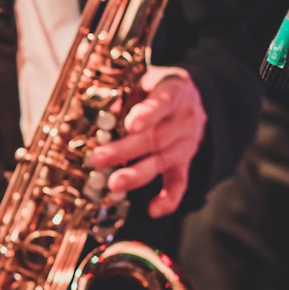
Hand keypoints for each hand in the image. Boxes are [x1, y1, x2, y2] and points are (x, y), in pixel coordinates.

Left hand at [90, 65, 207, 217]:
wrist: (190, 96)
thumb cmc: (155, 88)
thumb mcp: (143, 79)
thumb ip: (125, 93)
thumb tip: (101, 111)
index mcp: (176, 91)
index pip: (163, 102)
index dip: (147, 113)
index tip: (130, 124)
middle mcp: (185, 119)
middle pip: (156, 138)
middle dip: (125, 150)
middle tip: (98, 159)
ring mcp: (187, 144)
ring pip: (162, 162)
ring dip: (136, 175)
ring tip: (113, 184)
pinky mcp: (185, 163)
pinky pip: (180, 183)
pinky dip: (168, 199)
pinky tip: (153, 210)